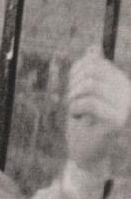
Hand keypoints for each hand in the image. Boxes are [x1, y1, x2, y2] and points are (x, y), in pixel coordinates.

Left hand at [66, 46, 130, 174]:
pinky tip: (78, 117)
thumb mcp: (84, 92)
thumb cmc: (84, 120)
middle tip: (73, 101)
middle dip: (73, 84)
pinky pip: (89, 103)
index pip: (95, 62)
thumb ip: (91, 70)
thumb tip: (94, 47)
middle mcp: (128, 93)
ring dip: (73, 98)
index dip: (76, 71)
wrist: (86, 151)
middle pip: (92, 71)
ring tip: (76, 110)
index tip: (73, 87)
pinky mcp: (117, 121)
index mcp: (122, 83)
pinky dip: (75, 109)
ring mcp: (126, 107)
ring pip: (90, 86)